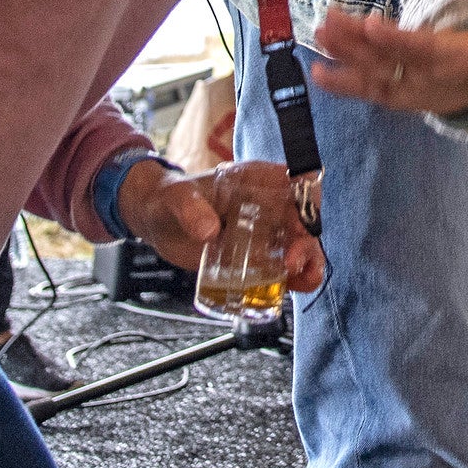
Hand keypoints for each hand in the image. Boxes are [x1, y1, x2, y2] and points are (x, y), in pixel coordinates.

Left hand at [125, 158, 326, 297]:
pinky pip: (286, 267)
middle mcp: (268, 204)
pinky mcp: (259, 255)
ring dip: (309, 263)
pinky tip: (294, 288)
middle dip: (307, 241)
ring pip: (303, 245)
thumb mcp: (176, 198)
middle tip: (291, 262)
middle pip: (305, 219)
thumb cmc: (169, 198)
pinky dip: (296, 279)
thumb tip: (210, 231)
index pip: (298, 180)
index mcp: (255, 179)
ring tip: (301, 280)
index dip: (307, 199)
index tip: (300, 222)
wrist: (157, 221)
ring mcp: (266, 231)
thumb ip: (190, 210)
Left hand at [307, 2, 467, 118]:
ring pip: (370, 72)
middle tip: (328, 23)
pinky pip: (365, 84)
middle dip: (356, 46)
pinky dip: (341, 77)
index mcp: (453, 69)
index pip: (421, 54)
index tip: (371, 24)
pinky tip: (317, 62)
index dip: (397, 42)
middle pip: (386, 65)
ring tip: (319, 28)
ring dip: (343, 52)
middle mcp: (424, 83)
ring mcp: (406, 87)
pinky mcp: (393, 86)